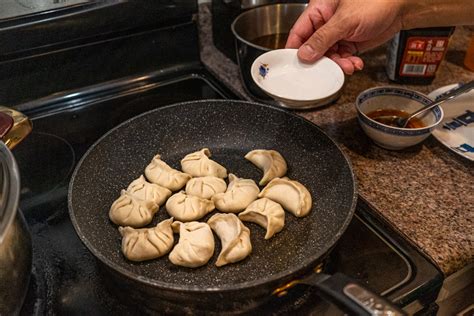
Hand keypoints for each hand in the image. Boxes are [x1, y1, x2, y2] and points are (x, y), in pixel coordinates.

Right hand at [286, 0, 404, 73]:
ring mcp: (337, 33)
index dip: (294, 49)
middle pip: (313, 48)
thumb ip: (322, 39)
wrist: (402, 7)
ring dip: (337, 64)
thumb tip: (304, 53)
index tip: (293, 64)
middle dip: (321, 60)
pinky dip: (347, 63)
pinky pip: (341, 58)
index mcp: (319, 10)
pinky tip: (355, 63)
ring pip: (328, 56)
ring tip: (348, 65)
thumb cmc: (376, 1)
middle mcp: (326, 23)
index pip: (298, 32)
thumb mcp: (345, 21)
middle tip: (326, 69)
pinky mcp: (349, 43)